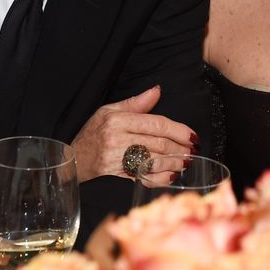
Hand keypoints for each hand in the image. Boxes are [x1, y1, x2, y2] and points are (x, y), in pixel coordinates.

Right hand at [71, 86, 195, 184]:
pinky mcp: (119, 174)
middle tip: (193, 149)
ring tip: (186, 161)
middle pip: (158, 144)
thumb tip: (157, 90)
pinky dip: (161, 179)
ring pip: (154, 161)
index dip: (178, 130)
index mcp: (118, 120)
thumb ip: (136, 103)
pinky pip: (145, 178)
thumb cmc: (94, 131)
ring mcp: (118, 159)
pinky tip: (172, 176)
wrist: (75, 156)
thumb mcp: (110, 110)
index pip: (156, 124)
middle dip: (180, 147)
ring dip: (174, 163)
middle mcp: (118, 139)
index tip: (193, 135)